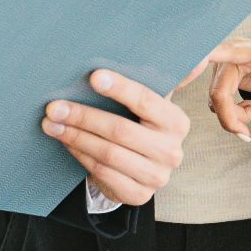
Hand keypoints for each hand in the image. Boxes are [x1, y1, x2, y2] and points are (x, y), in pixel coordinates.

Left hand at [42, 68, 190, 205]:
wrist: (140, 167)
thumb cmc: (141, 124)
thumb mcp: (151, 103)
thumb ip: (163, 79)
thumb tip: (199, 56)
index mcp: (177, 122)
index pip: (146, 101)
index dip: (119, 88)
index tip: (92, 77)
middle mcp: (172, 151)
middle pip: (120, 130)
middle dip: (84, 116)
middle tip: (55, 106)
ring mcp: (157, 176)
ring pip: (107, 153)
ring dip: (75, 136)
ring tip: (51, 123)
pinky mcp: (138, 194)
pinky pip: (102, 172)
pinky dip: (80, 155)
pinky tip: (66, 142)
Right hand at [202, 37, 250, 138]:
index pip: (222, 53)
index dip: (200, 60)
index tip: (186, 69)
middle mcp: (234, 55)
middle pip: (218, 90)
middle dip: (230, 115)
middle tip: (246, 132)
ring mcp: (228, 66)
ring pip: (216, 98)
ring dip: (233, 115)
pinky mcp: (226, 78)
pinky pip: (219, 101)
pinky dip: (232, 113)